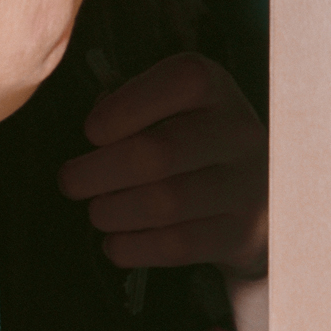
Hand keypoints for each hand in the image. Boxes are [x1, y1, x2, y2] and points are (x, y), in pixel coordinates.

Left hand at [55, 54, 268, 279]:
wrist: (258, 198)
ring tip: (99, 212)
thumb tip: (94, 136)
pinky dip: (133, 248)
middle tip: (71, 182)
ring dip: (112, 212)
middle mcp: (239, 133)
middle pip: (158, 153)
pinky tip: (116, 243)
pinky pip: (177, 245)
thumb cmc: (189, 142)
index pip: (179, 83)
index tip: (93, 132)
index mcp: (216, 90)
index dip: (123, 108)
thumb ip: (130, 107)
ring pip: (164, 204)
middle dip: (97, 172)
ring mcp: (247, 187)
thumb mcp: (169, 107)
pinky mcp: (242, 234)